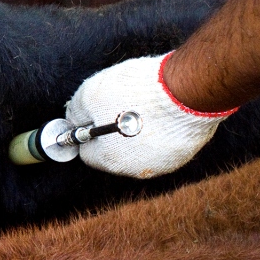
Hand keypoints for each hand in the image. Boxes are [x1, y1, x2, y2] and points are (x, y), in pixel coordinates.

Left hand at [65, 53, 235, 177]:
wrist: (186, 90)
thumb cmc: (136, 92)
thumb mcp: (89, 94)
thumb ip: (76, 112)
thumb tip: (74, 120)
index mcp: (109, 160)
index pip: (88, 152)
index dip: (87, 132)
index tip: (93, 116)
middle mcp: (136, 169)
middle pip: (114, 153)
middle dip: (112, 134)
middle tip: (118, 107)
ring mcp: (163, 164)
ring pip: (140, 149)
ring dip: (137, 133)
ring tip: (141, 108)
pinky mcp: (184, 154)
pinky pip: (163, 144)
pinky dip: (160, 131)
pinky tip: (160, 113)